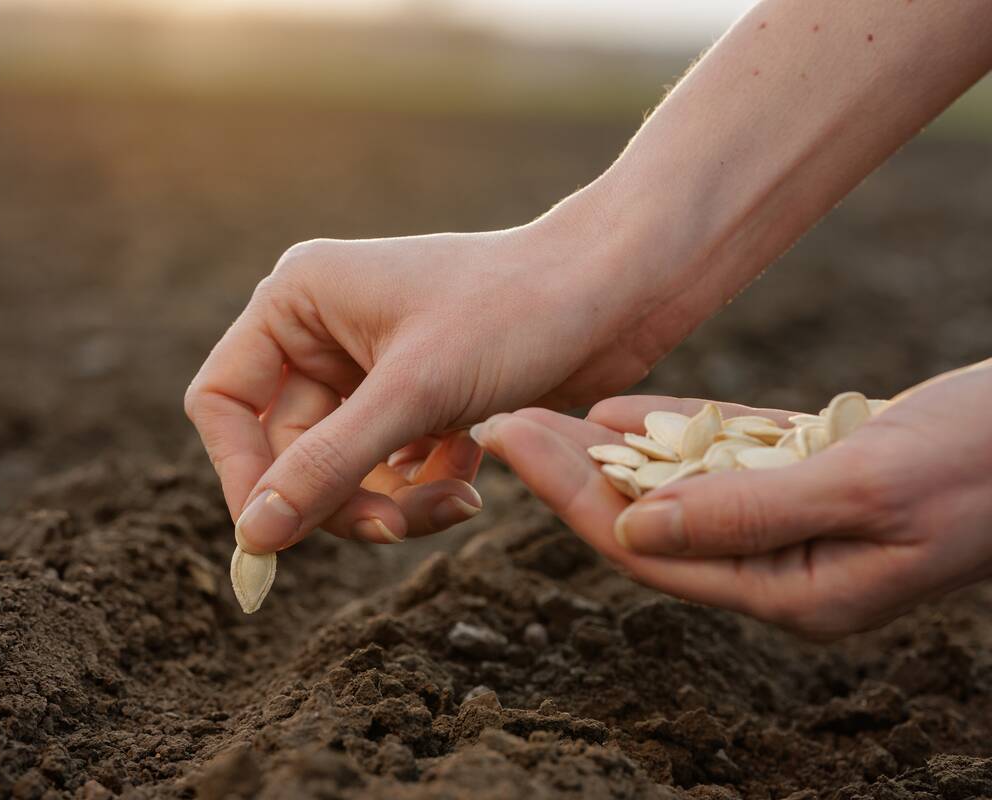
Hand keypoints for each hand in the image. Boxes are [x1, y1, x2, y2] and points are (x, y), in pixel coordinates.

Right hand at [184, 203, 677, 553]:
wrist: (622, 287)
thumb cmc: (520, 309)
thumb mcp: (416, 391)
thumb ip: (328, 465)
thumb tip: (253, 536)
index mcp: (298, 301)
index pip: (224, 403)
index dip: (243, 473)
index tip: (277, 534)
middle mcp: (324, 331)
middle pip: (288, 449)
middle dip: (343, 497)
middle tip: (399, 527)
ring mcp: (373, 366)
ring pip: (343, 468)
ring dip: (392, 501)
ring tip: (458, 502)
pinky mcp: (419, 396)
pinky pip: (390, 467)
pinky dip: (425, 487)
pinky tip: (470, 479)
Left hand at [472, 359, 991, 638]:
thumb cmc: (984, 462)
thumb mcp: (867, 484)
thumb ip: (750, 514)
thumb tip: (632, 532)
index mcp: (790, 592)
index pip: (647, 550)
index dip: (570, 498)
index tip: (510, 438)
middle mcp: (784, 569)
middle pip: (649, 522)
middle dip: (570, 473)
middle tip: (501, 416)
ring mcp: (799, 526)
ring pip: (679, 490)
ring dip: (609, 453)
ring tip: (541, 409)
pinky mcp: (816, 480)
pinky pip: (725, 462)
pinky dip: (674, 434)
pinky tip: (616, 411)